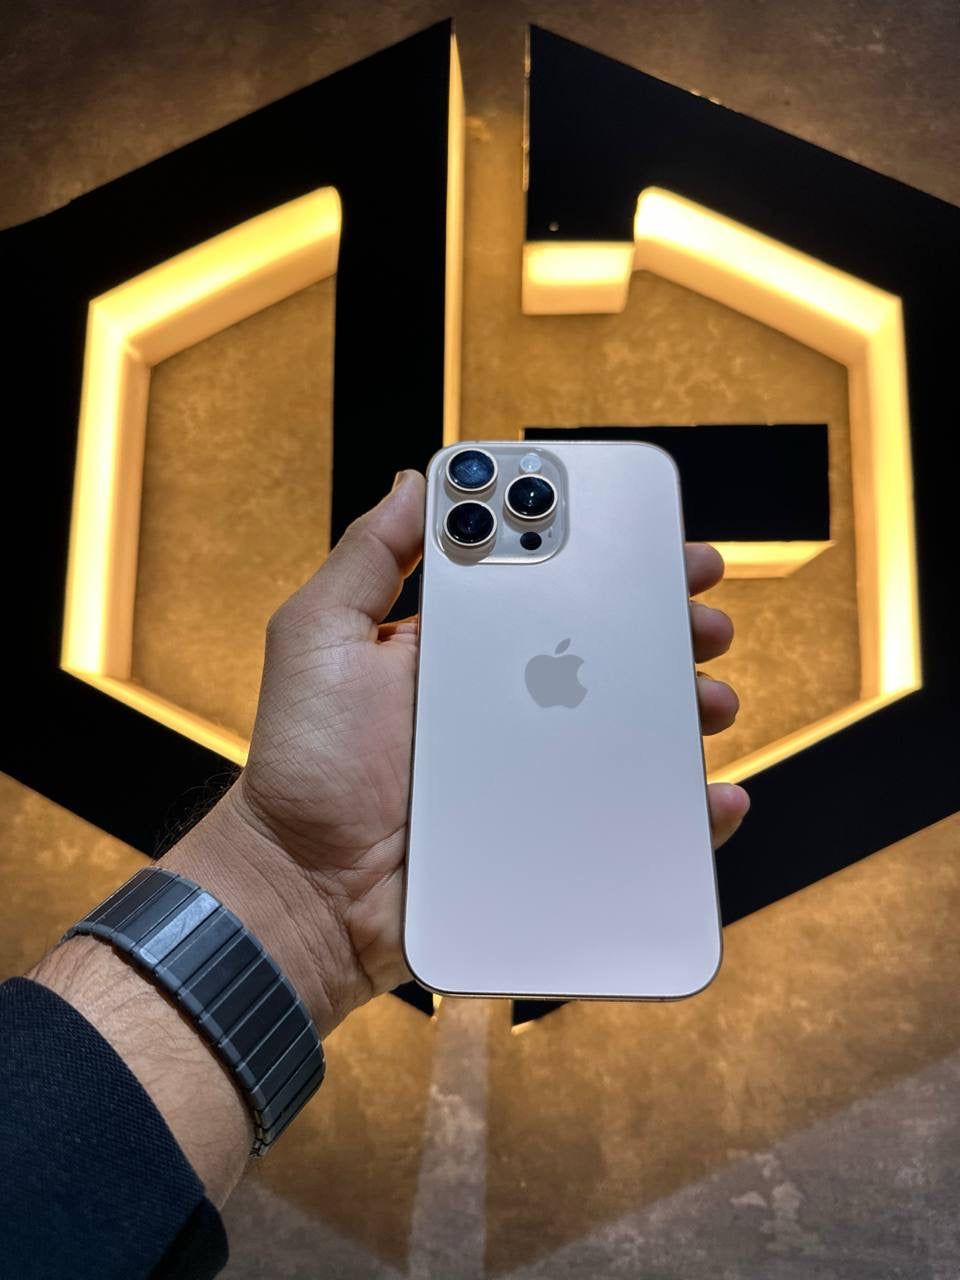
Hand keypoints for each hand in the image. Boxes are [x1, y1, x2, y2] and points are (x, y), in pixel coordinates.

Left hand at [170, 468, 747, 1037]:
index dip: (602, 554)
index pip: (547, 585)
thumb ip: (367, 558)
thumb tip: (416, 481)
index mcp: (464, 646)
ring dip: (686, 704)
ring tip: (709, 699)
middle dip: (665, 623)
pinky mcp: (551, 832)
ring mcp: (535, 768)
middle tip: (701, 614)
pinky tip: (711, 791)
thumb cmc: (306, 763)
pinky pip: (634, 814)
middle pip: (607, 650)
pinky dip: (686, 804)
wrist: (311, 888)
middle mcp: (508, 701)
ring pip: (633, 727)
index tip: (648, 531)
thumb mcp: (321, 637)